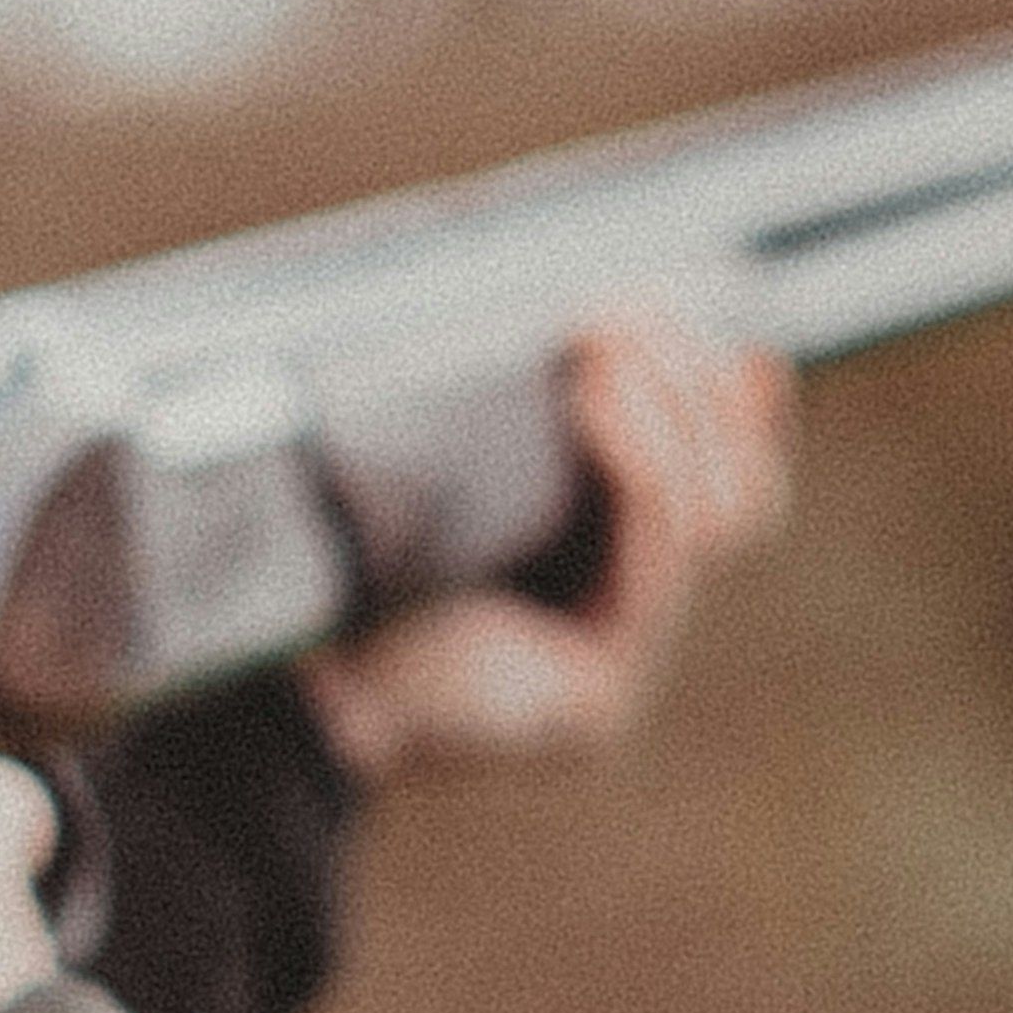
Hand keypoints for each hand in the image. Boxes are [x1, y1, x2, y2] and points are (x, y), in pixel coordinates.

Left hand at [303, 308, 790, 782]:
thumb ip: (542, 424)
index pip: (725, 494)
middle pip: (735, 502)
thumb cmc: (340, 573)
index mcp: (588, 591)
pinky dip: (639, 464)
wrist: (277, 690)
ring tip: (610, 341)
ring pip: (713, 522)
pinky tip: (598, 396)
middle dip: (695, 392)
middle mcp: (617, 641)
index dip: (729, 412)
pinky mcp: (595, 700)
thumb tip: (636, 337)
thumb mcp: (451, 478)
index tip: (707, 325)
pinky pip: (654, 558)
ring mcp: (616, 679)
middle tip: (639, 312)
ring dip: (673, 414)